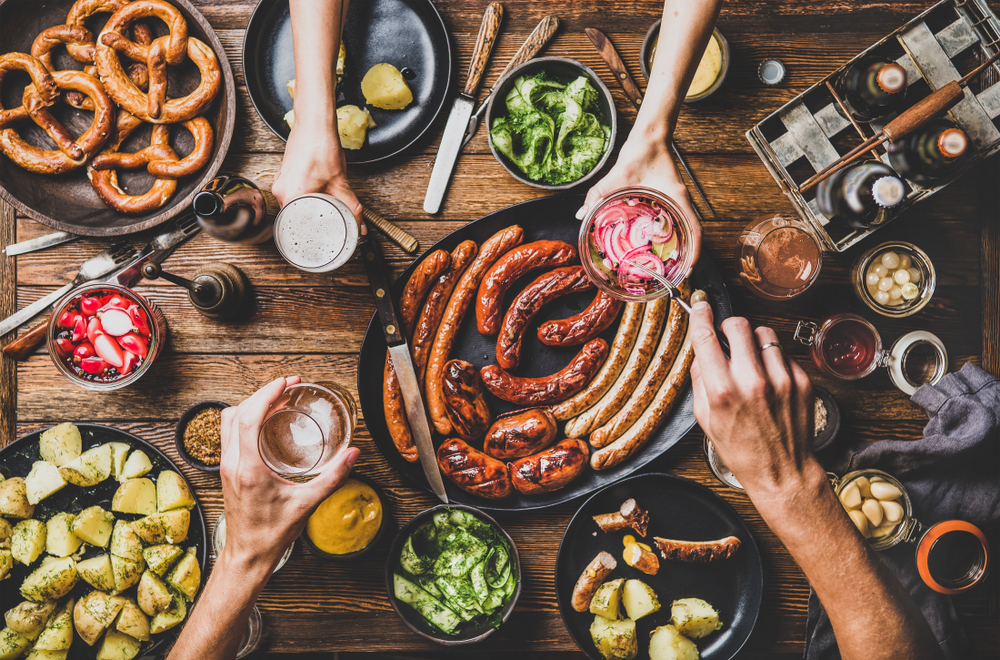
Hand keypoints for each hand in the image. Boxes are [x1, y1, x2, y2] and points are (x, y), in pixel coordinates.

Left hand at [219, 377, 360, 569]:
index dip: (266, 394)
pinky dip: (245, 418)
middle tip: (287, 386)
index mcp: (249, 469)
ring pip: (228, 421)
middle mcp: (232, 464)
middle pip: (237, 413)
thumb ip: (333, 477)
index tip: (285, 383)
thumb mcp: (307, 503)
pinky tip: (265, 421)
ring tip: (276, 399)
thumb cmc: (272, 533)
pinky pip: (229, 433)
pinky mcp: (227, 470)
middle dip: (262, 393)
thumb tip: (352, 454)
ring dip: (250, 404)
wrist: (248, 554)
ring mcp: (226, 466)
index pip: (249, 418)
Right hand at [272, 121, 365, 233]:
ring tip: (322, 209)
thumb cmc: (321, 147)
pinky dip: (304, 197)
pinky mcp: (283, 176)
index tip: (321, 238)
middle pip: (295, 218)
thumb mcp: (340, 182)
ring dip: (308, 208)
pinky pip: (292, 194)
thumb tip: (360, 223)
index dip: (311, 234)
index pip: (297, 228)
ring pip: (294, 206)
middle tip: (326, 225)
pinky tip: (316, 194)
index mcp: (291, 196)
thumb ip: (351, 205)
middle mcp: (280, 192)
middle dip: (311, 222)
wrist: (314, 124)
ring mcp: (279, 183)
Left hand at [577, 138, 702, 263]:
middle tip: (676, 274)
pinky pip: (673, 219)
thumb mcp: (617, 175)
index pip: (695, 228)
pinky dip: (669, 233)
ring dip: (681, 245)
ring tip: (668, 265)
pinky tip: (654, 243)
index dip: (696, 250)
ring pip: (684, 227)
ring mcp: (675, 200)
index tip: (690, 268)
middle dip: (687, 255)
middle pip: (691, 232)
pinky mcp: (667, 198)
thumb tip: (581, 214)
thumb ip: (598, 194)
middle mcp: (679, 200)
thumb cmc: (640, 153)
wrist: (648, 137)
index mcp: (676, 197)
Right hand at [688, 301, 816, 497]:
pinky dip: (773, 360)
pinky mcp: (802, 382)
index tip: (701, 306)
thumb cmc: (742, 450)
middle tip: (727, 336)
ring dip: (753, 342)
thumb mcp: (706, 419)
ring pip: (764, 334)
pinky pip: (783, 355)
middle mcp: (752, 381)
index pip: (706, 337)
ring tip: (751, 361)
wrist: (781, 472)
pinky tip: (769, 380)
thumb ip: (701, 380)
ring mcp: (781, 380)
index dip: (701, 316)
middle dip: (729, 326)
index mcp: (723, 391)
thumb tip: (702, 353)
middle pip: (739, 325)